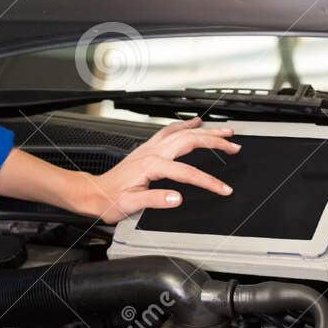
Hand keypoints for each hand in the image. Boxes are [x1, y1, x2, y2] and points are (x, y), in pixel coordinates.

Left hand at [72, 116, 238, 223]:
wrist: (93, 194)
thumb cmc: (110, 200)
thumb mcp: (131, 205)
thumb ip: (155, 200)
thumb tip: (178, 198)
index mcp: (151, 166)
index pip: (187, 172)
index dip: (208, 181)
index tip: (223, 189)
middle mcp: (151, 152)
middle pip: (190, 141)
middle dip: (215, 142)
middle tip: (234, 146)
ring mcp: (149, 148)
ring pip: (182, 132)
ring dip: (205, 131)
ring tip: (225, 131)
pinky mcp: (147, 148)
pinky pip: (170, 131)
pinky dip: (185, 125)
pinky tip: (195, 122)